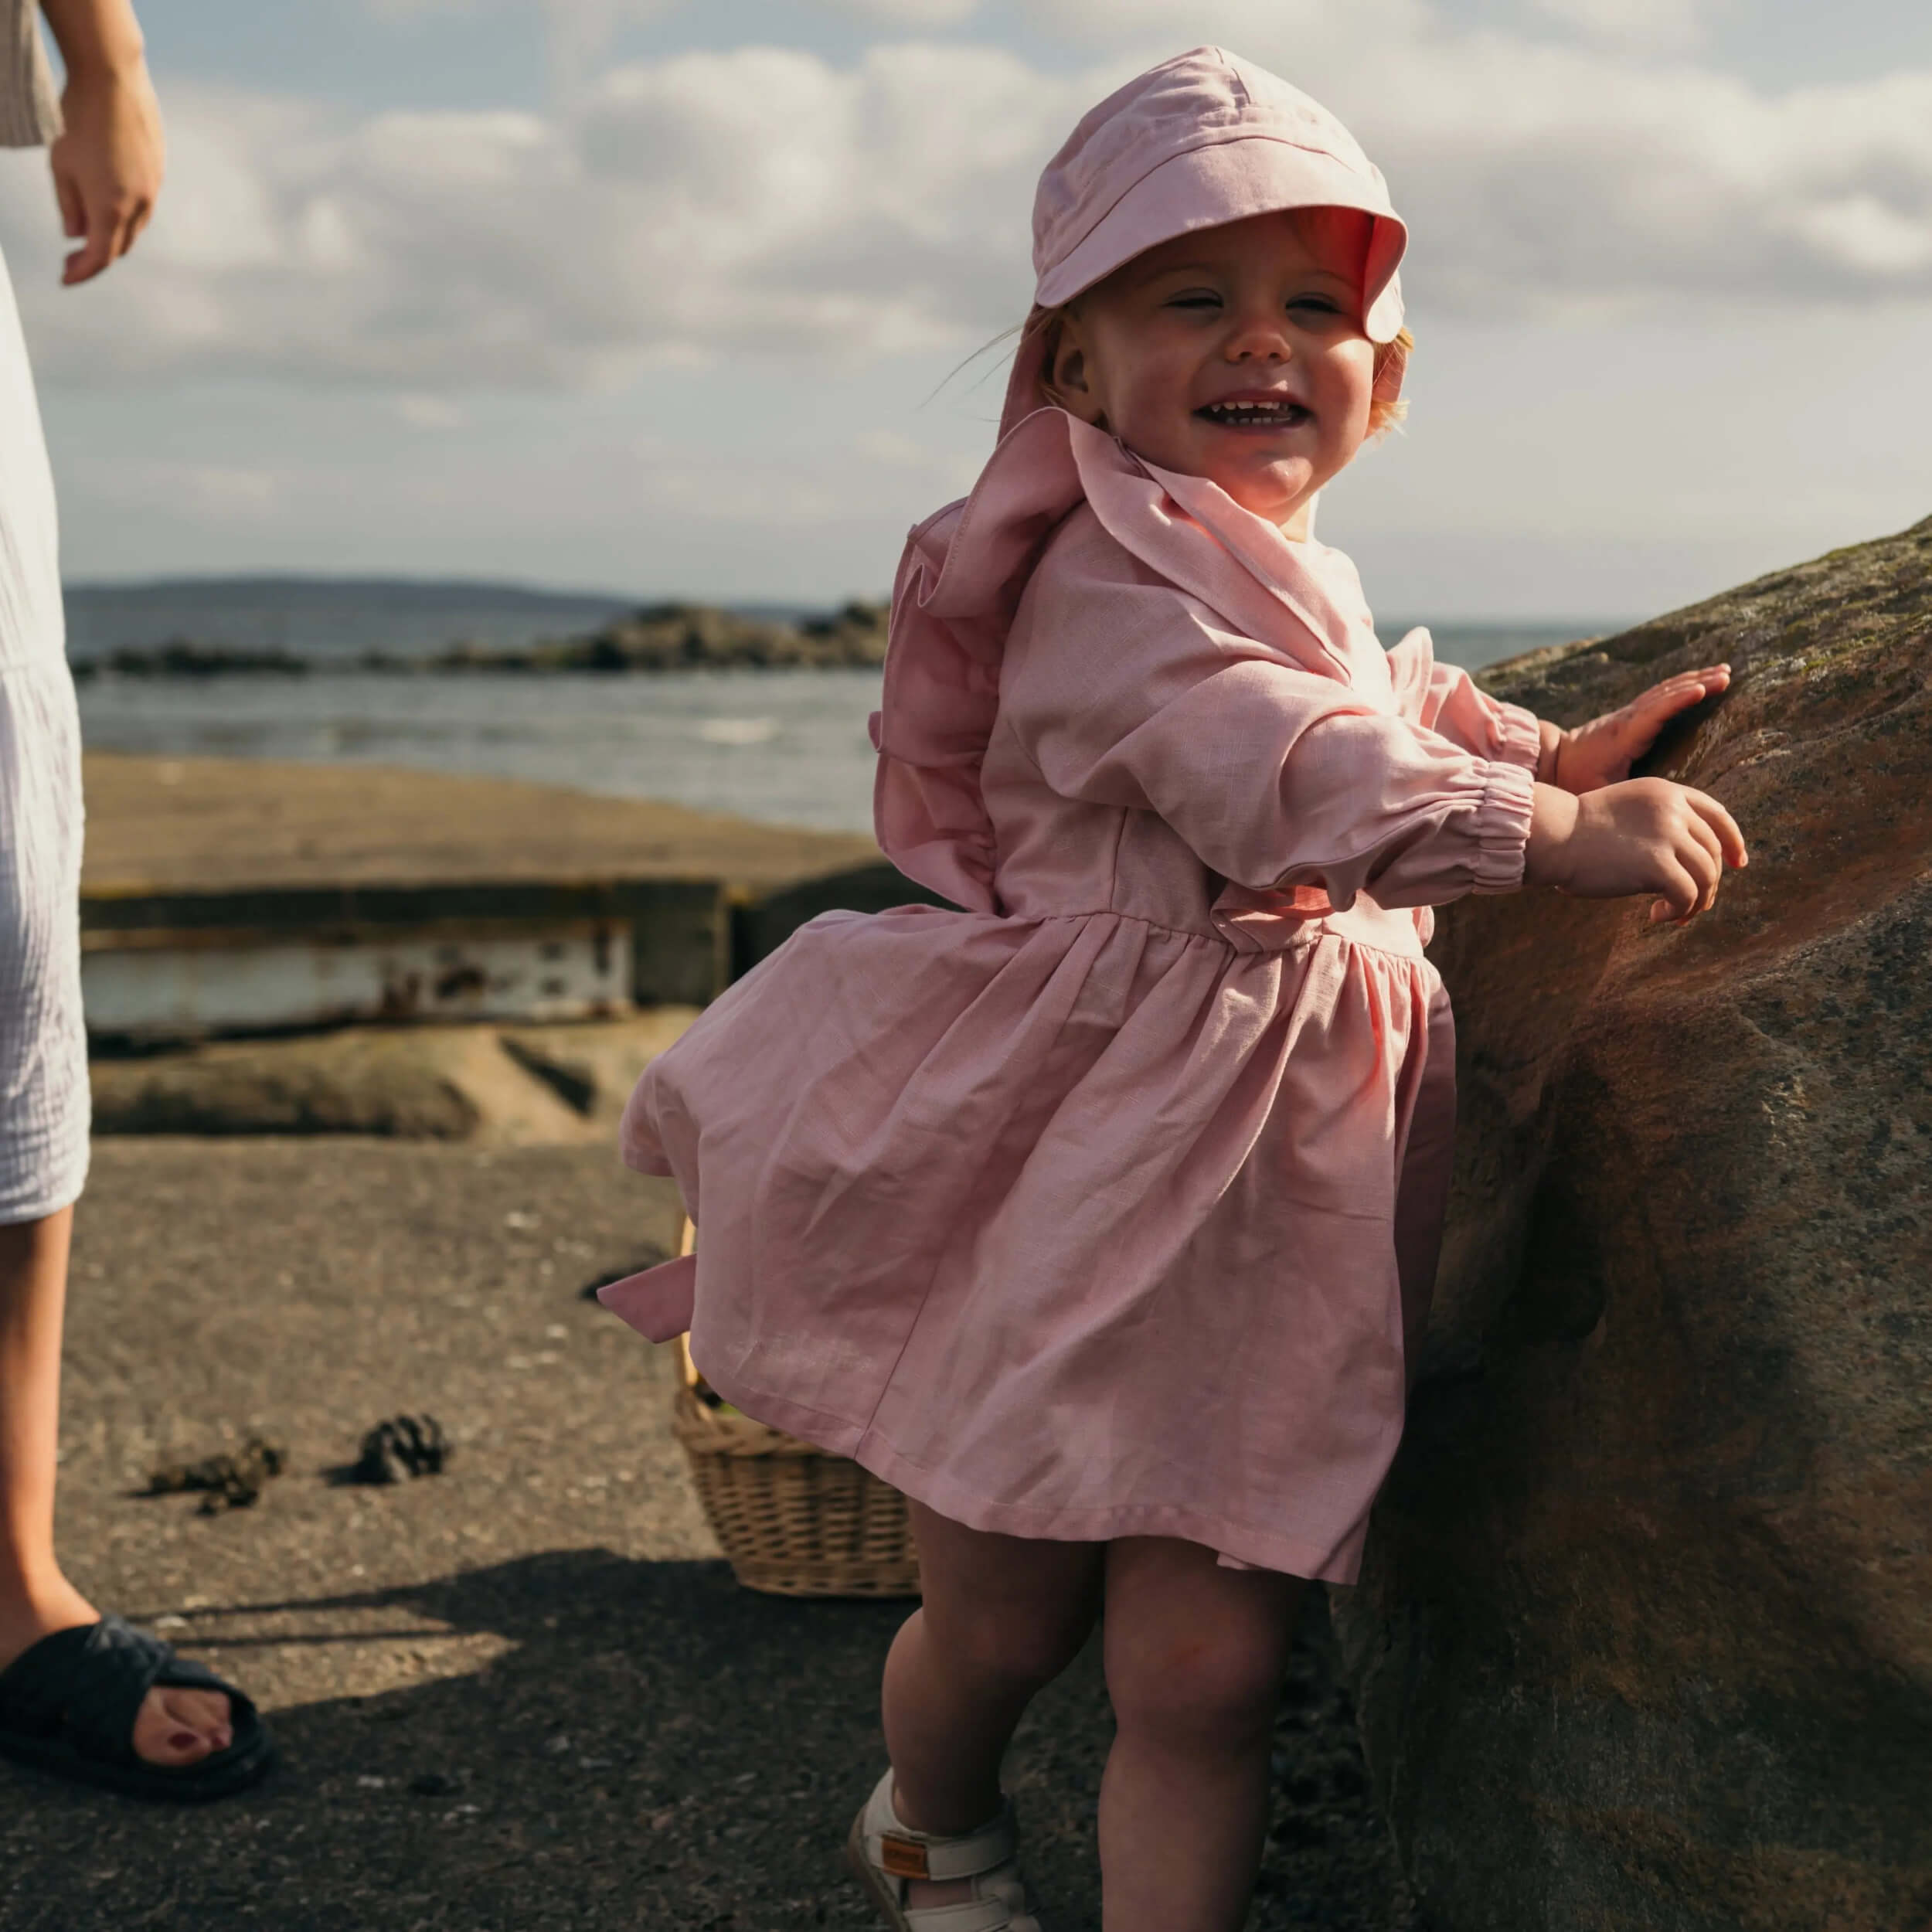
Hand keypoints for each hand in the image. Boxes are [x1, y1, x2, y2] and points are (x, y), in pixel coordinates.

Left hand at [48, 56, 163, 284]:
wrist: (112, 78)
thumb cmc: (77, 118)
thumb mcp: (61, 165)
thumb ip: (69, 206)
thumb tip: (76, 235)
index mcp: (110, 208)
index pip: (99, 257)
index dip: (82, 273)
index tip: (65, 279)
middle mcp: (138, 205)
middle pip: (119, 246)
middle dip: (96, 257)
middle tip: (71, 258)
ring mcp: (152, 188)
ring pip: (134, 227)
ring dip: (112, 235)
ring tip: (90, 230)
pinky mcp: (158, 171)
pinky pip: (142, 204)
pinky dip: (124, 214)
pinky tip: (107, 201)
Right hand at [1524, 776, 1747, 923]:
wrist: (1552, 836)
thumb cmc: (1576, 831)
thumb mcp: (1625, 810)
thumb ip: (1656, 822)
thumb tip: (1686, 859)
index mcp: (1666, 792)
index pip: (1717, 815)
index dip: (1733, 841)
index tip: (1738, 863)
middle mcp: (1673, 810)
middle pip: (1712, 852)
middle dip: (1709, 883)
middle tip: (1689, 905)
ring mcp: (1668, 836)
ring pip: (1707, 876)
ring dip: (1696, 901)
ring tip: (1675, 914)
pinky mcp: (1659, 865)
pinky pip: (1687, 895)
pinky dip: (1679, 911)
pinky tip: (1656, 917)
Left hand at [1541, 664, 1730, 793]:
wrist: (1557, 760)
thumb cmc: (1578, 780)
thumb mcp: (1598, 791)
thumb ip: (1622, 794)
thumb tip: (1652, 804)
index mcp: (1623, 736)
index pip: (1654, 713)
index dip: (1677, 701)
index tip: (1700, 690)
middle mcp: (1628, 719)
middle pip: (1666, 695)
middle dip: (1698, 683)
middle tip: (1727, 675)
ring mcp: (1631, 713)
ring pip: (1666, 690)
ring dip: (1696, 679)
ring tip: (1725, 671)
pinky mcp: (1633, 714)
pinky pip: (1662, 694)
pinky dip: (1683, 685)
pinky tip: (1701, 679)